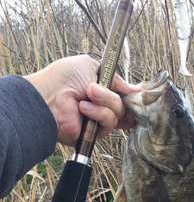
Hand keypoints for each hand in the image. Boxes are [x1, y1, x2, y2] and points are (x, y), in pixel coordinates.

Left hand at [24, 55, 139, 145]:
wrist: (49, 96)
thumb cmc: (65, 78)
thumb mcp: (92, 67)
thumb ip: (115, 77)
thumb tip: (134, 89)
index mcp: (101, 91)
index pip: (123, 97)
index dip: (131, 96)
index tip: (136, 94)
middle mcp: (101, 107)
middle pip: (124, 107)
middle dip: (112, 96)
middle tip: (95, 90)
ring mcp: (97, 121)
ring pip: (117, 115)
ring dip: (104, 102)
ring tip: (86, 95)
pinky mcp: (93, 134)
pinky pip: (108, 125)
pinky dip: (98, 114)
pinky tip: (83, 109)